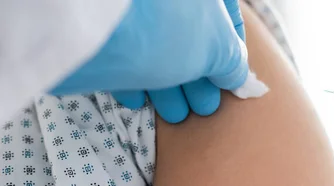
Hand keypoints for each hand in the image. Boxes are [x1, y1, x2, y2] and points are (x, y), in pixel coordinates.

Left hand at [50, 0, 247, 122]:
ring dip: (170, 86)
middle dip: (200, 78)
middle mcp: (168, 1)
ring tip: (177, 115)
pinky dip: (134, 79)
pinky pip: (124, 54)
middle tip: (204, 107)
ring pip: (159, 49)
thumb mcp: (218, 50)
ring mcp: (135, 13)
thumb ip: (233, 63)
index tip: (231, 82)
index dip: (234, 53)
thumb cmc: (170, 31)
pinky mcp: (104, 33)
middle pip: (193, 38)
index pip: (229, 18)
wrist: (93, 29)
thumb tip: (235, 75)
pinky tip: (138, 100)